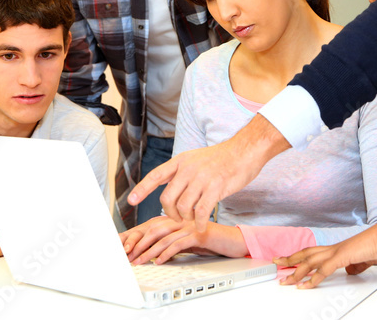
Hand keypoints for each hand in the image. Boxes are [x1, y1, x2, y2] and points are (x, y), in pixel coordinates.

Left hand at [120, 216, 246, 264]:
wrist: (234, 238)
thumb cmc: (211, 237)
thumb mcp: (188, 236)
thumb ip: (173, 238)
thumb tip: (155, 249)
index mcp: (177, 215)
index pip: (152, 223)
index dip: (138, 234)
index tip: (126, 247)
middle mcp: (182, 215)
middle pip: (154, 227)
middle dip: (139, 242)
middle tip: (129, 256)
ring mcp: (191, 223)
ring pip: (164, 235)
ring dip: (149, 250)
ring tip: (140, 261)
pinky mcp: (200, 233)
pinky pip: (179, 243)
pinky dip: (168, 253)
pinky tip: (161, 261)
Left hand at [128, 115, 288, 231]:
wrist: (245, 151)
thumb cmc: (222, 158)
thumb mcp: (196, 158)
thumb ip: (182, 171)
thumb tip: (167, 184)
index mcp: (181, 161)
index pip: (156, 175)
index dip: (142, 189)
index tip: (131, 201)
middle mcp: (188, 169)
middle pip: (167, 197)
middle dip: (170, 212)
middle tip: (176, 218)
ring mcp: (202, 178)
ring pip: (183, 206)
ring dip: (184, 218)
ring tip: (190, 220)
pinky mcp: (216, 188)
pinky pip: (201, 211)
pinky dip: (198, 222)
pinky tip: (200, 226)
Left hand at [275, 220, 376, 288]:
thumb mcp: (363, 259)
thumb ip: (355, 265)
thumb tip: (350, 270)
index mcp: (337, 248)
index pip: (313, 252)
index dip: (300, 256)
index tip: (289, 260)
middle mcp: (333, 248)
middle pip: (305, 253)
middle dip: (289, 259)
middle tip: (276, 264)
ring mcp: (336, 251)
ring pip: (309, 261)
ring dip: (296, 271)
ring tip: (285, 280)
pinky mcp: (342, 256)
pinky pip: (323, 270)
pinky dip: (312, 278)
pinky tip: (305, 285)